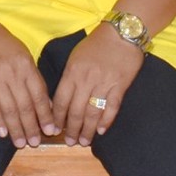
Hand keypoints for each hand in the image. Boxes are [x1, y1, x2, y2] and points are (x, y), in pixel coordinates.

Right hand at [0, 18, 57, 147]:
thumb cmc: (1, 42)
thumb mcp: (22, 55)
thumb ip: (33, 77)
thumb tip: (45, 101)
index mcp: (26, 66)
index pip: (39, 94)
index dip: (45, 114)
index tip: (51, 130)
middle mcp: (13, 73)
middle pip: (25, 105)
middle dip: (31, 126)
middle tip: (35, 143)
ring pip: (9, 108)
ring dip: (16, 128)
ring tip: (20, 142)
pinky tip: (2, 132)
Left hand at [50, 25, 143, 145]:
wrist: (121, 33)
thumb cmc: (96, 44)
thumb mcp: (76, 57)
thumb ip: (69, 78)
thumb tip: (61, 100)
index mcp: (73, 72)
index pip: (61, 100)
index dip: (57, 118)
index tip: (54, 130)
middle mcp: (86, 80)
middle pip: (76, 110)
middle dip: (71, 129)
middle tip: (70, 142)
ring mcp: (104, 83)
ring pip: (93, 112)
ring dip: (88, 129)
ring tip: (84, 141)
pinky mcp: (120, 86)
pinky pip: (112, 107)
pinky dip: (106, 120)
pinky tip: (102, 130)